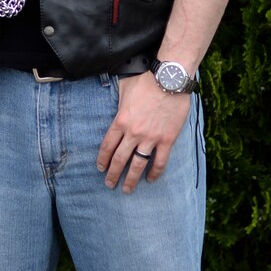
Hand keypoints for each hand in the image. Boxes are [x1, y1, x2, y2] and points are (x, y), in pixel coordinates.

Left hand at [98, 72, 189, 192]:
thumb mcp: (124, 89)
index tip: (100, 168)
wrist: (169, 80)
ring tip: (127, 189)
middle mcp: (133, 133)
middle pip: (120, 159)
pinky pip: (160, 161)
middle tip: (109, 184)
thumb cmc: (146, 81)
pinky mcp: (167, 140)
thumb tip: (115, 105)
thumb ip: (118, 102)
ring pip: (138, 165)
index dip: (102, 159)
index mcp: (120, 121)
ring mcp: (151, 138)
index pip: (107, 146)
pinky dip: (155, 172)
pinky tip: (150, 179)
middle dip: (113, 174)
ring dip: (131, 179)